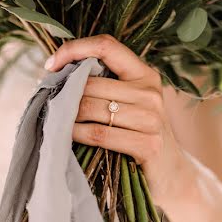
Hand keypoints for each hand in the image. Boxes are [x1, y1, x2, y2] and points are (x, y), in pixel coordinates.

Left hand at [44, 34, 188, 206]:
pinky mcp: (147, 144)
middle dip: (64, 93)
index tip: (50, 65)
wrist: (172, 176)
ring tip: (56, 120)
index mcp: (144, 74)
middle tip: (49, 103)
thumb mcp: (130, 103)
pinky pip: (97, 133)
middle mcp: (150, 92)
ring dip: (66, 115)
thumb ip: (104, 86)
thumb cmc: (139, 135)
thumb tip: (57, 72)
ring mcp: (151, 118)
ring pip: (90, 107)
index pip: (106, 45)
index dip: (75, 49)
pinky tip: (69, 136)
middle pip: (91, 83)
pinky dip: (76, 134)